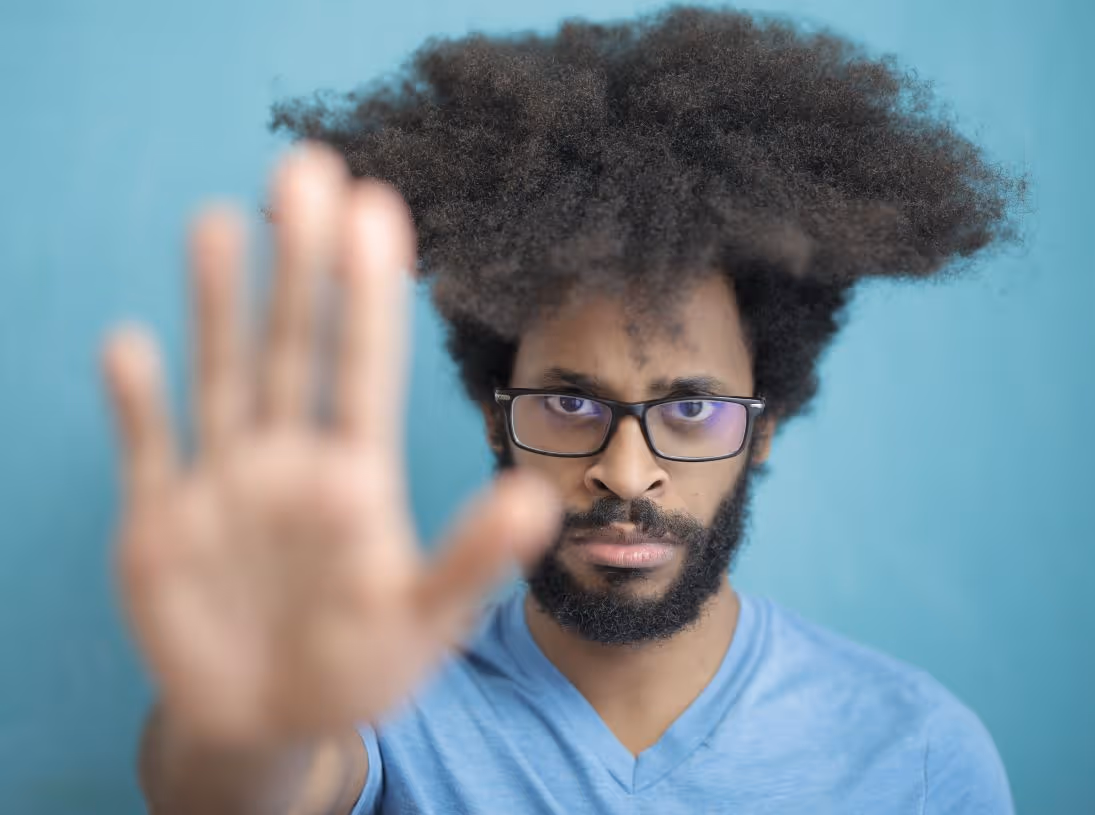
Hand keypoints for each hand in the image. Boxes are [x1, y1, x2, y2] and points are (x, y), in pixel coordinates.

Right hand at [100, 143, 560, 747]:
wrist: (269, 720)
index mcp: (357, 476)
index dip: (368, 294)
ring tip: (221, 219)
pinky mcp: (160, 521)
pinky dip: (136, 403)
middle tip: (307, 166)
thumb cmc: (360, 665)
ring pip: (222, 377)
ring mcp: (224, 484)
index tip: (378, 209)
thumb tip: (537, 501)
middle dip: (298, 265)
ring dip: (217, 305)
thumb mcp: (425, 620)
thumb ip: (472, 561)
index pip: (363, 368)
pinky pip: (146, 450)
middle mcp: (291, 461)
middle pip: (293, 347)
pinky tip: (129, 344)